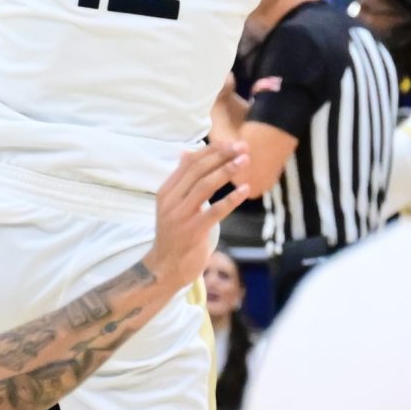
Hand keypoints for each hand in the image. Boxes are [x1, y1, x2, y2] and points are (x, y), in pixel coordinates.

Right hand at [140, 141, 249, 288]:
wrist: (165, 267)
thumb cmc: (174, 234)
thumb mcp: (172, 204)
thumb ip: (181, 181)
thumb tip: (186, 153)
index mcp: (166, 191)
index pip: (189, 163)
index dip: (210, 151)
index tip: (230, 142)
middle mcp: (171, 201)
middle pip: (197, 171)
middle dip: (221, 156)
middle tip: (242, 147)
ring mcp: (181, 216)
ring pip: (205, 186)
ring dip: (226, 171)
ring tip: (245, 161)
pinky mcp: (193, 231)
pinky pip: (215, 211)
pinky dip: (231, 199)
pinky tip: (244, 190)